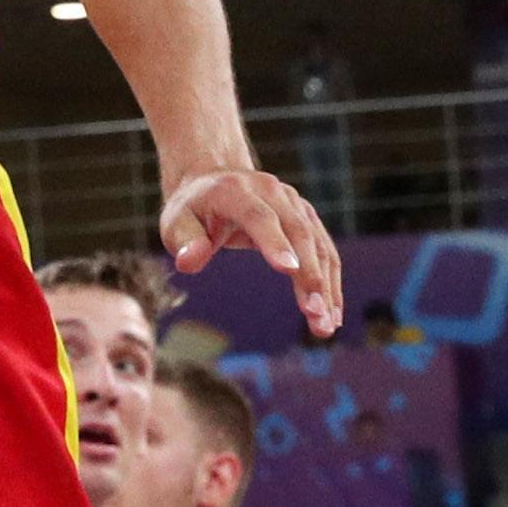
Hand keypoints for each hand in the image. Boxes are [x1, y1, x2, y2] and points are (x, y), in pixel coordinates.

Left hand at [159, 163, 344, 338]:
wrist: (212, 180)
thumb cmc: (192, 210)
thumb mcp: (175, 223)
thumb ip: (183, 242)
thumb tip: (190, 261)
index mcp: (234, 191)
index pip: (258, 216)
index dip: (274, 242)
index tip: (288, 271)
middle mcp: (270, 191)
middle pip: (297, 233)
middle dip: (310, 276)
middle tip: (316, 316)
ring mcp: (293, 202)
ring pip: (318, 244)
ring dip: (326, 286)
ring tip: (326, 325)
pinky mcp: (306, 217)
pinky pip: (324, 250)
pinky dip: (330, 281)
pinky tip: (332, 312)